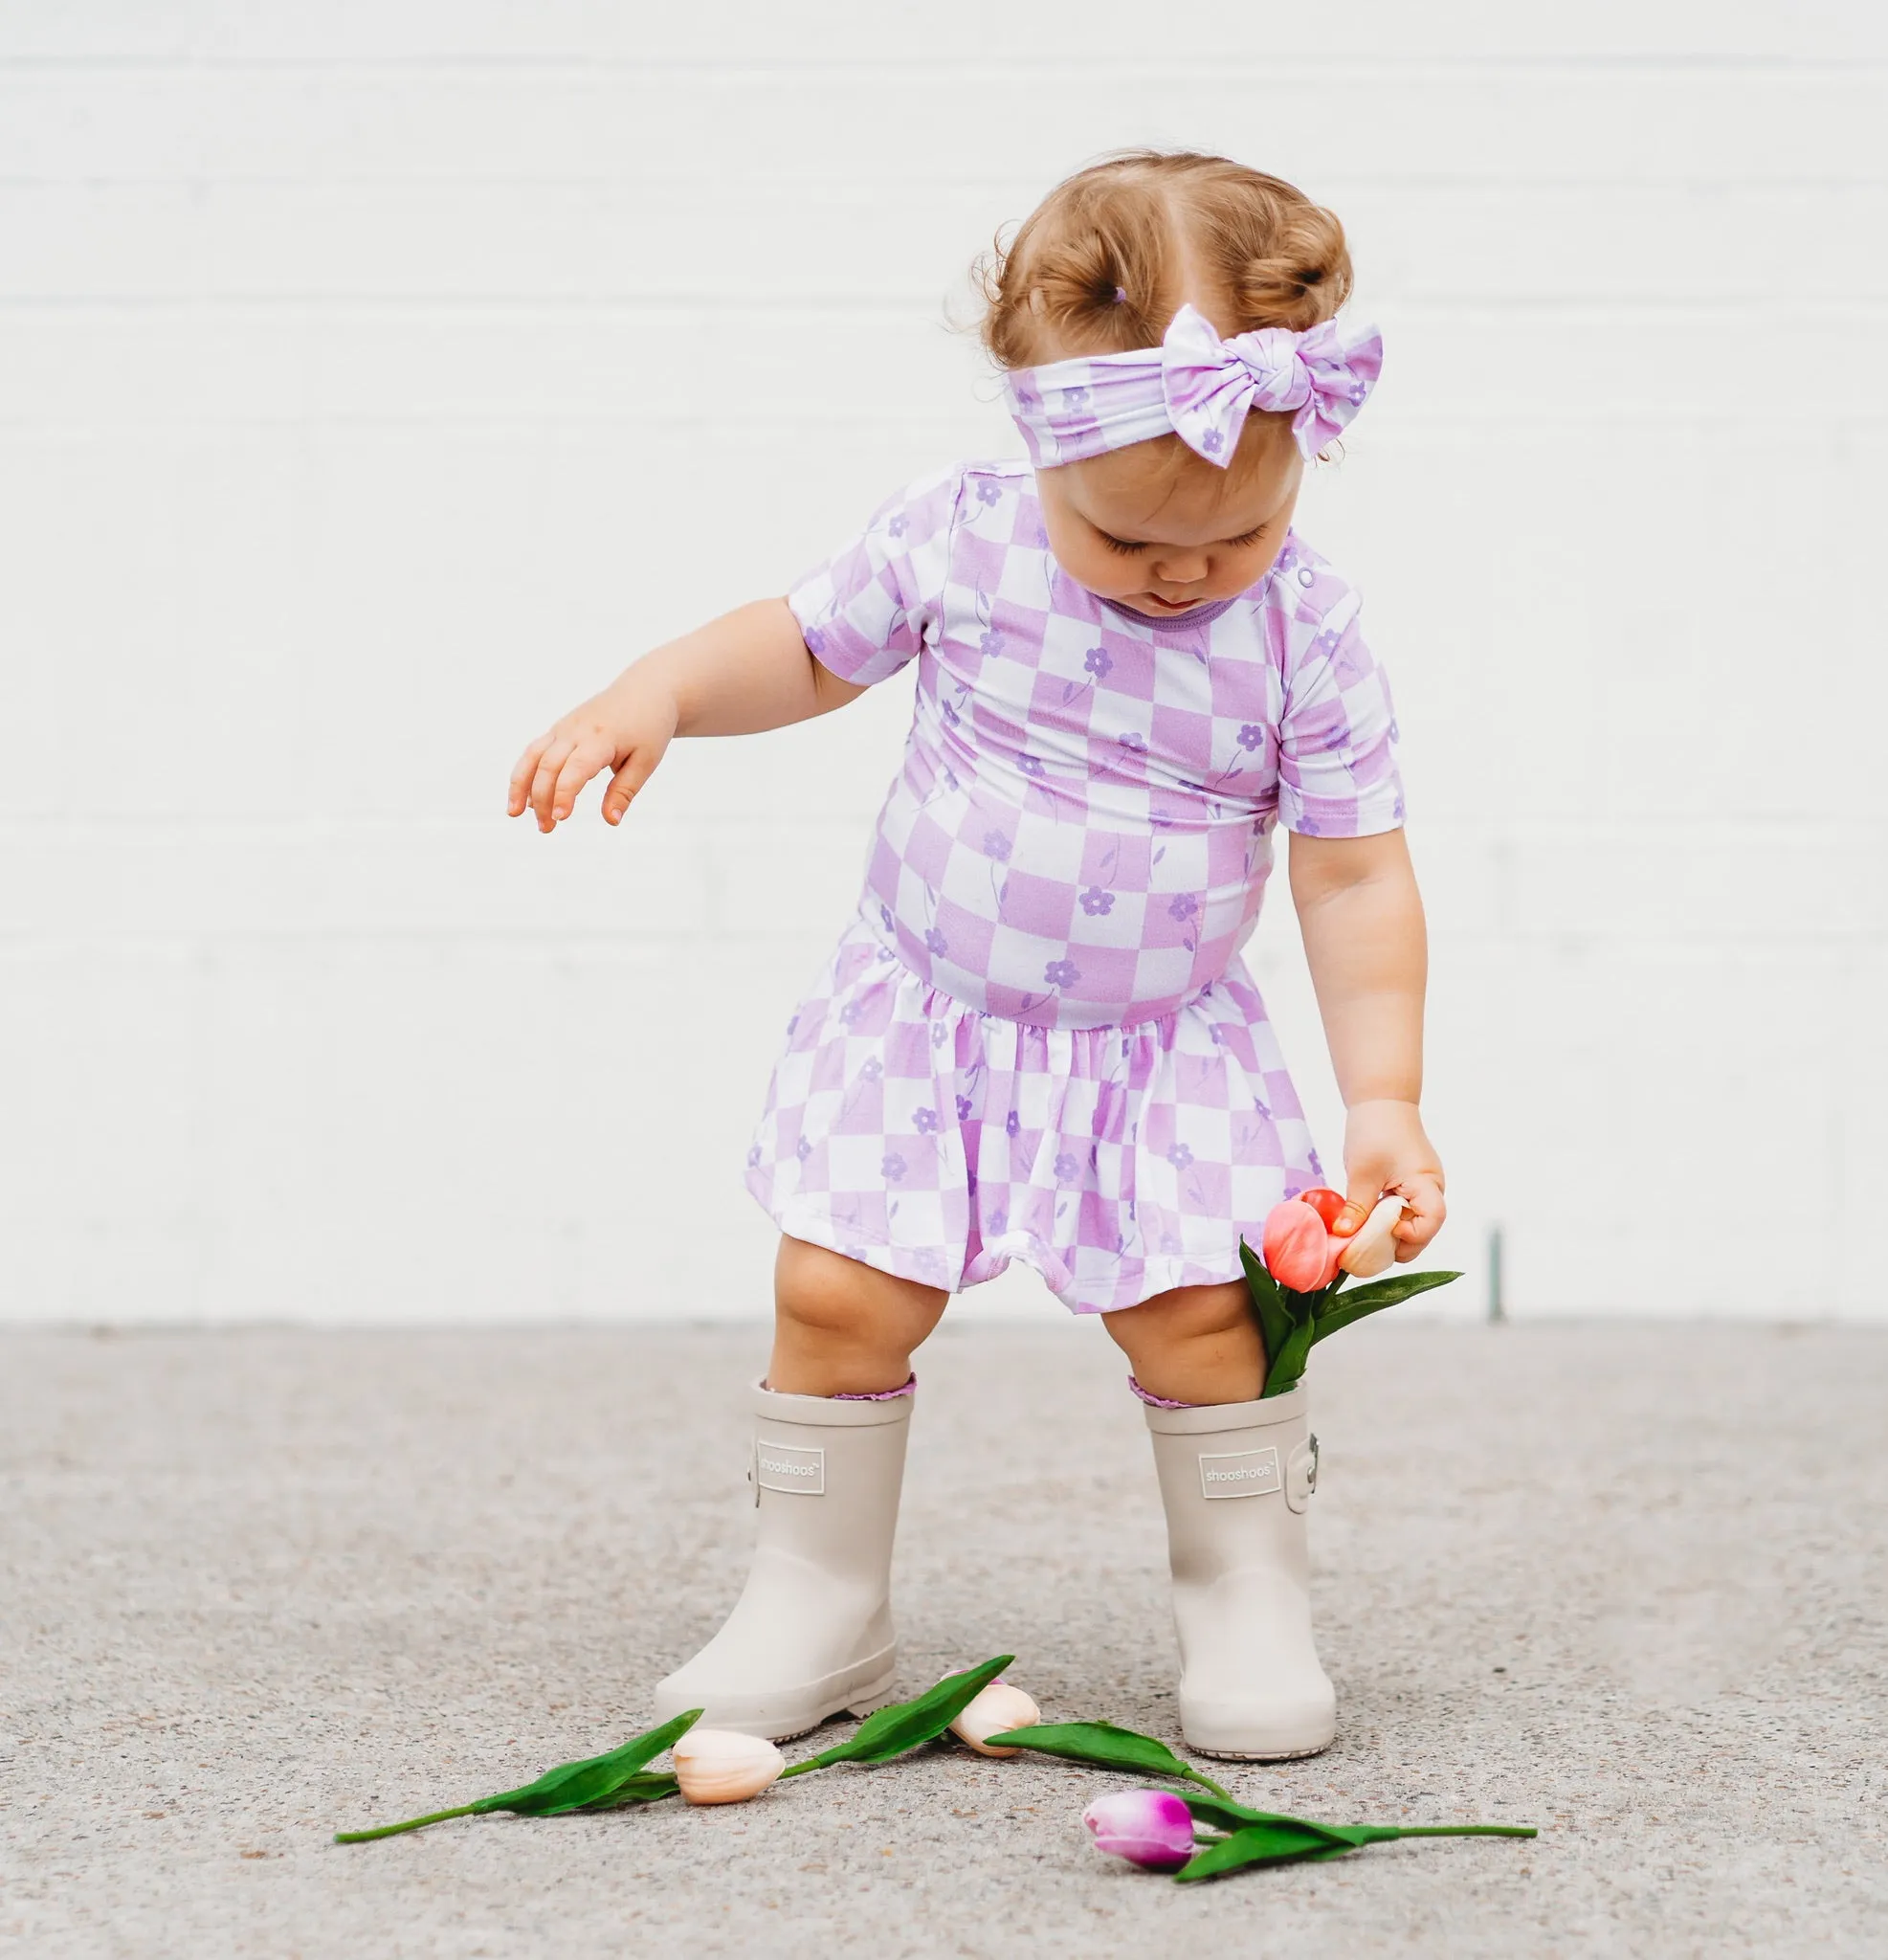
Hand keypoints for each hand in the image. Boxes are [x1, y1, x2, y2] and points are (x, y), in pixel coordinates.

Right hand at [506, 674, 678, 831]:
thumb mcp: (645, 762)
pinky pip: (534, 751)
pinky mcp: (558, 729)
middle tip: (546, 829)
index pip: (576, 768)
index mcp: (601, 739)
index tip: (560, 818)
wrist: (644, 692)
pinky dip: (524, 773)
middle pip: (549, 766)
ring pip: (533, 756)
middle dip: (542, 799)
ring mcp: (564, 728)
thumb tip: (610, 821)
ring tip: (514, 813)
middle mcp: (576, 731)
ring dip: (521, 786)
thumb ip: (624, 791)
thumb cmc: (648, 728)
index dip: (564, 793)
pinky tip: (524, 799)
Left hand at [1333, 1098, 1445, 1261]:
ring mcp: (1423, 1187)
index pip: (1432, 1221)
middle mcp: (1431, 1188)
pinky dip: (1389, 1221)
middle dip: (1400, 1244)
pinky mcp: (1411, 1185)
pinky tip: (1367, 1222)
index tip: (1382, 1231)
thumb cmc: (1375, 1130)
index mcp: (1426, 1183)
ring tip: (1365, 1237)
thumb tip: (1344, 1236)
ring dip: (1392, 1233)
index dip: (1411, 1235)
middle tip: (1368, 1249)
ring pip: (1415, 1223)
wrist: (1382, 1101)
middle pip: (1426, 1229)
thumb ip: (1357, 1207)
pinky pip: (1406, 1211)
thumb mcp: (1362, 1172)